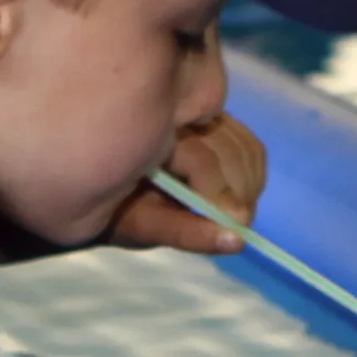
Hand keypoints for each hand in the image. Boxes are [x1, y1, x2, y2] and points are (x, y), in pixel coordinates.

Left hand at [103, 112, 266, 254]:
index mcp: (150, 137)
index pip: (201, 160)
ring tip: (232, 215)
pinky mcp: (217, 122)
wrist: (104, 189)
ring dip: (248, 186)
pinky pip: (248, 146)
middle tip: (234, 226)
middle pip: (230, 151)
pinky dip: (251, 174)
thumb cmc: (120, 210)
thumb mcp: (144, 226)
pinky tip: (237, 196)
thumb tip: (237, 240)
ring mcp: (200, 116)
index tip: (232, 227)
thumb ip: (186, 232)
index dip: (219, 195)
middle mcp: (178, 115)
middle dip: (238, 194)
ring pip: (244, 147)